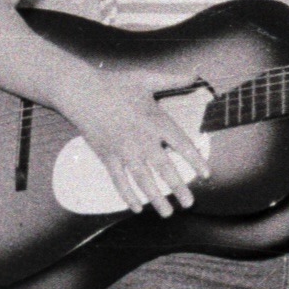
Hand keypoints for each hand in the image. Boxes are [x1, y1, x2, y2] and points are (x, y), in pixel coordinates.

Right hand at [57, 68, 212, 217]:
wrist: (82, 92)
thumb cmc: (115, 83)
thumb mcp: (147, 78)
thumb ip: (173, 79)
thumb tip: (195, 75)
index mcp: (155, 120)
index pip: (181, 144)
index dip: (195, 160)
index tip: (206, 174)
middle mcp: (142, 139)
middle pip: (164, 168)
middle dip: (178, 188)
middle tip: (190, 203)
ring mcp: (123, 150)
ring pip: (143, 180)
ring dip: (156, 198)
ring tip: (167, 213)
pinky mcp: (107, 156)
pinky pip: (119, 181)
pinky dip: (127, 195)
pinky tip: (136, 208)